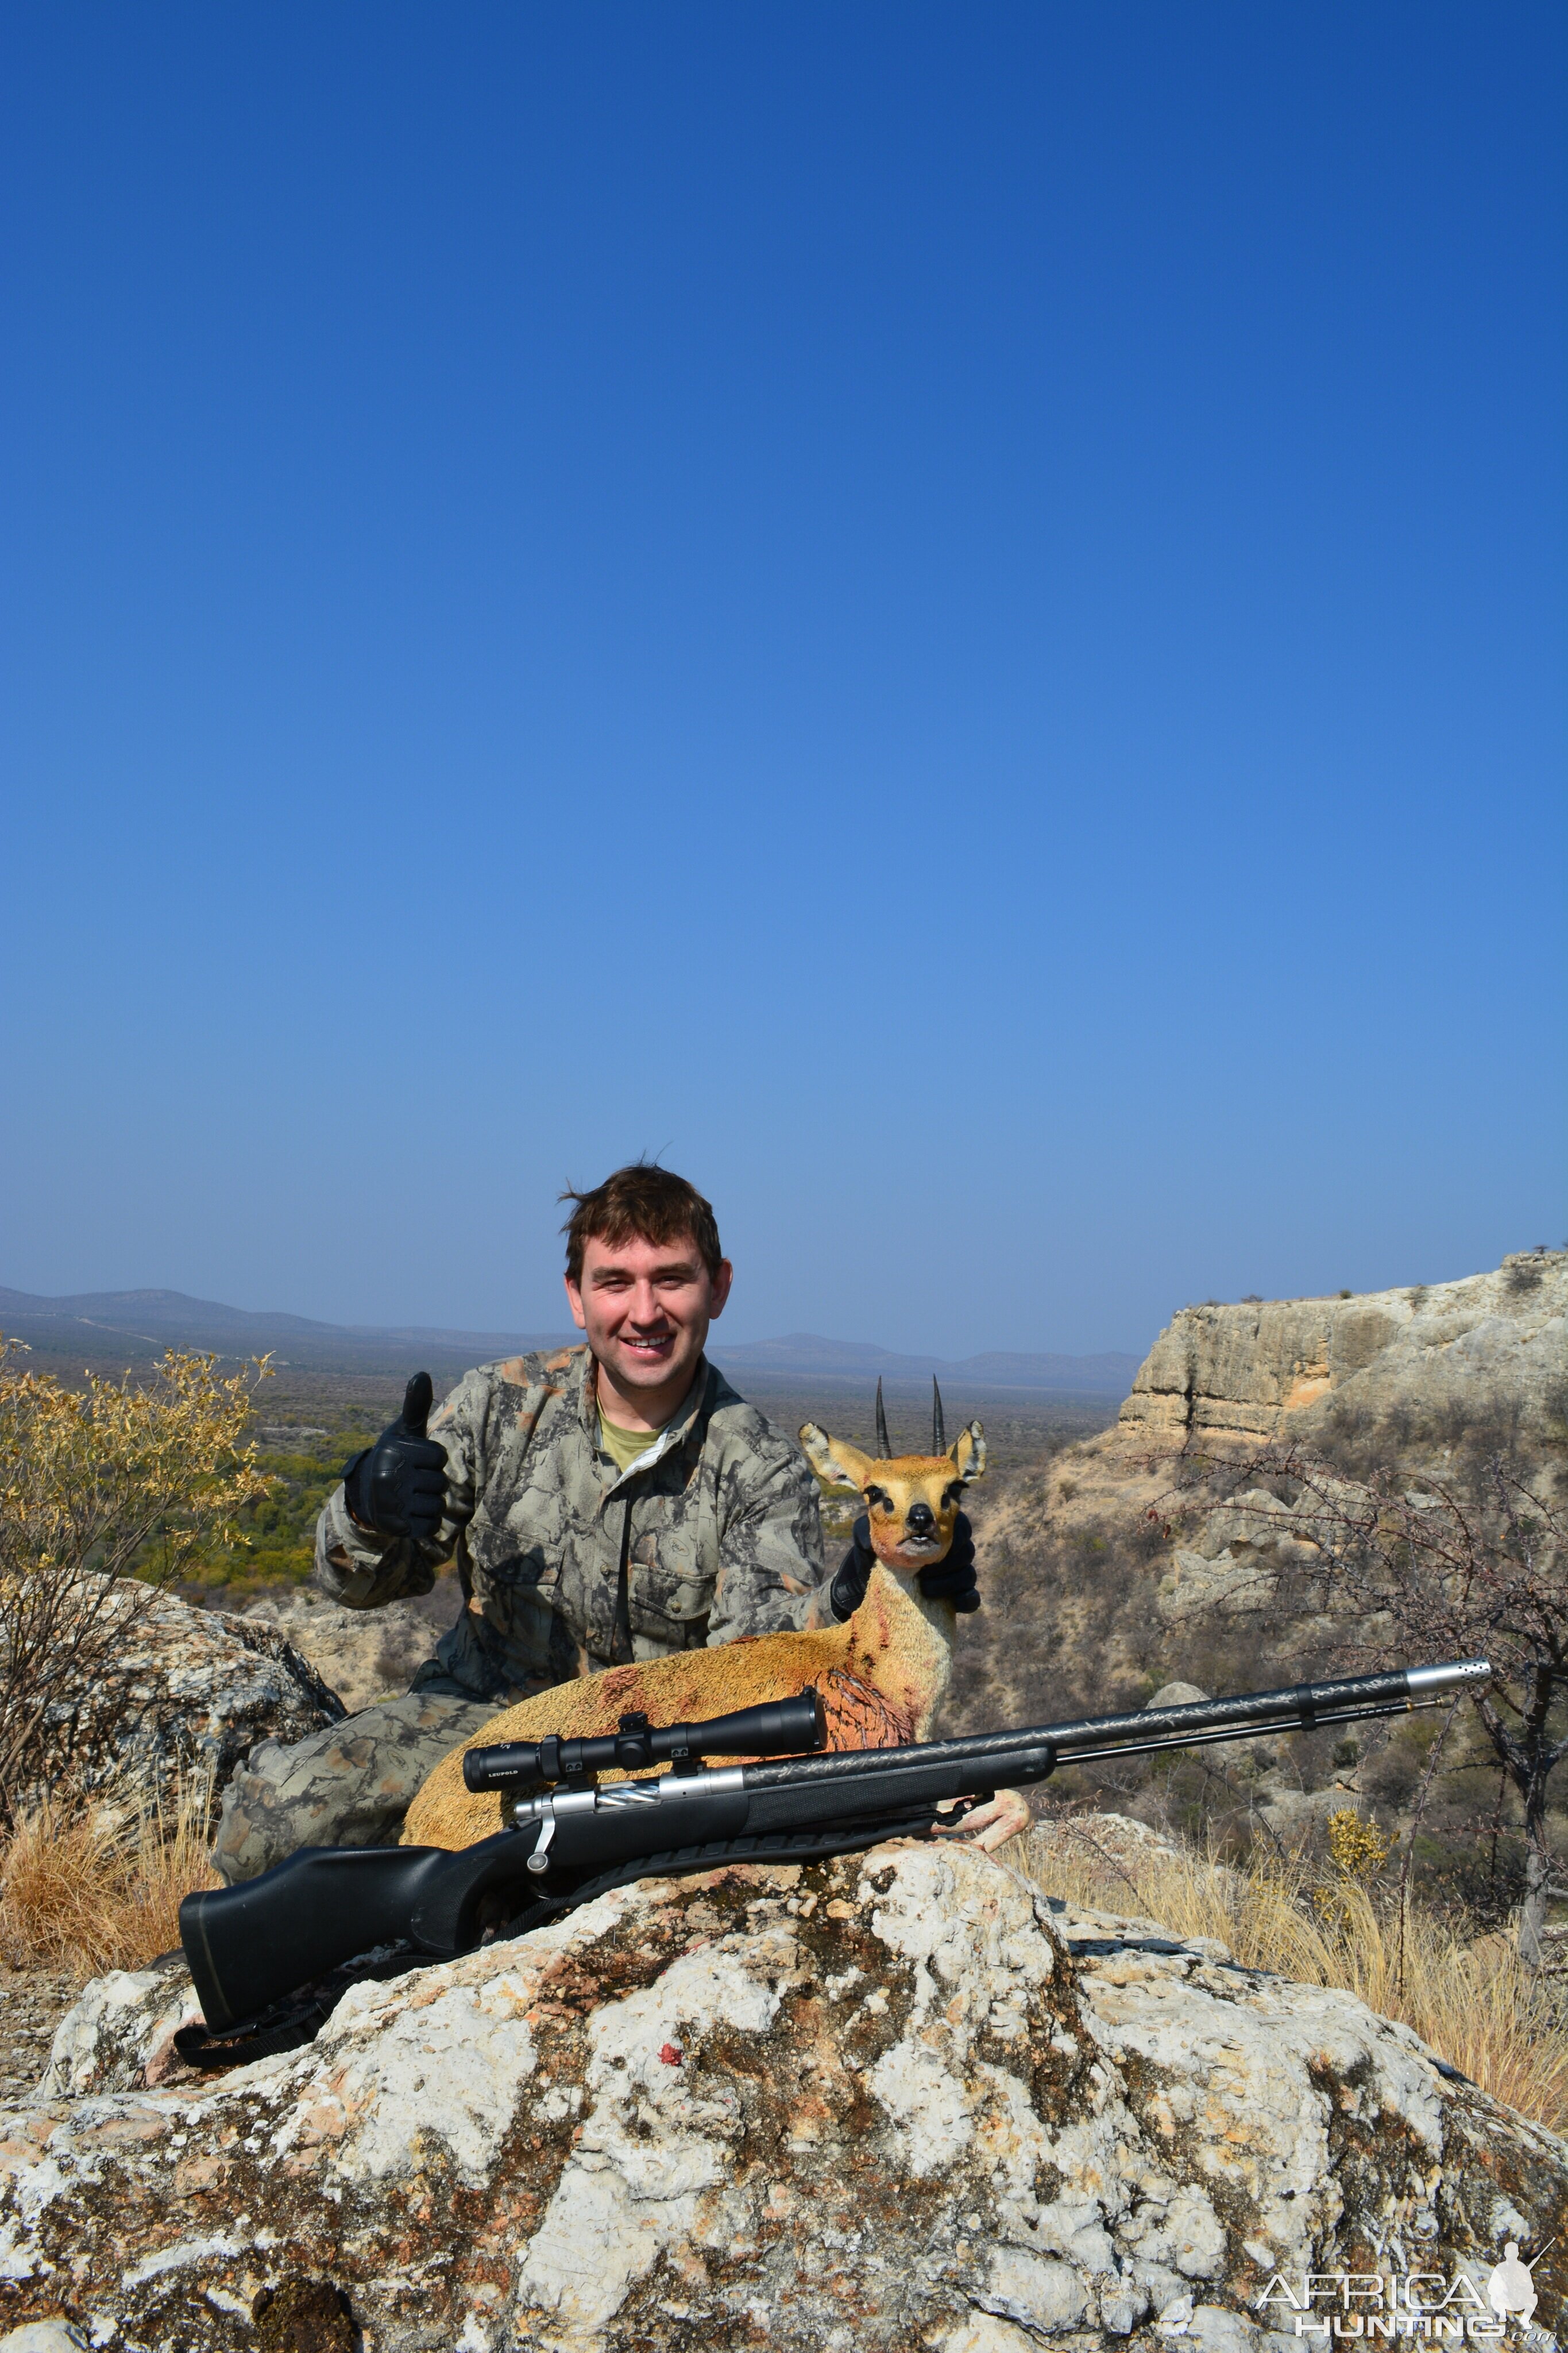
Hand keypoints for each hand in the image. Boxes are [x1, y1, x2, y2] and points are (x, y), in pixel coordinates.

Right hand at [342, 1372, 448, 1542]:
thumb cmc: (395, 1458)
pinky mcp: (395, 1528)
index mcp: (393, 1452)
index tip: (416, 1461)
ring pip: (437, 1506)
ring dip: (429, 1503)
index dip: (433, 1460)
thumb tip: (422, 1374)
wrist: (366, 1495)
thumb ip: (415, 1406)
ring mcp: (391, 1505)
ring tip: (411, 1497)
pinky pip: (430, 1527)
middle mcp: (389, 1478)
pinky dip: (426, 1523)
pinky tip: (411, 1514)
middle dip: (431, 1483)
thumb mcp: (403, 1432)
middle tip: (411, 1481)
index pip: (439, 1458)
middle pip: (439, 1483)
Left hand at [829, 1510, 980, 1620]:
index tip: (933, 1546)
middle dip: (950, 1561)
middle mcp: (950, 1549)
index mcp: (935, 1529)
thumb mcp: (864, 1541)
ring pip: (969, 1573)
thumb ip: (867, 1534)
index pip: (960, 1525)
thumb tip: (871, 1540)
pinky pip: (971, 1598)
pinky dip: (966, 1600)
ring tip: (925, 1590)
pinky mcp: (955, 1596)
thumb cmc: (871, 1554)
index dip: (954, 1535)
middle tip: (925, 1571)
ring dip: (951, 1582)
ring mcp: (955, 1573)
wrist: (868, 1584)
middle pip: (967, 1550)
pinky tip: (954, 1603)